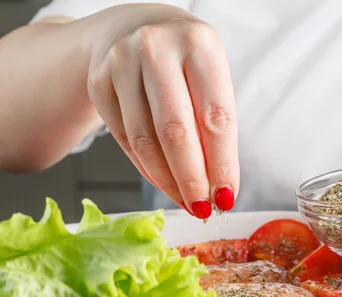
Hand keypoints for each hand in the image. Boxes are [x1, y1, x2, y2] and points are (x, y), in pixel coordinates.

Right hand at [85, 4, 238, 217]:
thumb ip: (215, 125)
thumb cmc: (184, 60)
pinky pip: (125, 138)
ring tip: (186, 201)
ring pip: (146, 139)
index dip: (222, 163)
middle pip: (176, 130)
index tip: (227, 196)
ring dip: (168, 180)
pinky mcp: (98, 82)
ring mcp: (122, 63)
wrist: (135, 27)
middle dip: (192, 178)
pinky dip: (147, 168)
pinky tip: (163, 182)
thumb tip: (219, 186)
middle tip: (203, 208)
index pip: (215, 116)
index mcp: (199, 44)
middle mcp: (157, 48)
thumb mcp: (211, 77)